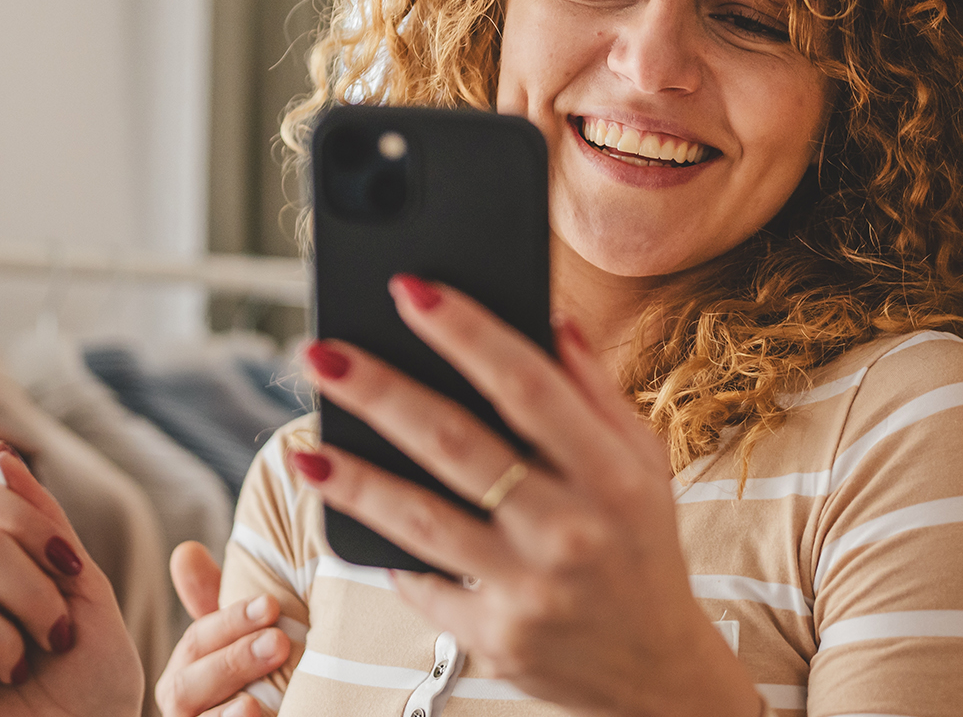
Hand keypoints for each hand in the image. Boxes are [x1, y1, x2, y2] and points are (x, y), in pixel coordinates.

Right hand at [0, 445, 147, 716]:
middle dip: (33, 593)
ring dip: (6, 640)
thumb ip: (46, 529)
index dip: (23, 518)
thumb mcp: (86, 595)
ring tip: (23, 672)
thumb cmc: (92, 686)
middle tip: (57, 637)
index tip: (68, 563)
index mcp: (0, 567)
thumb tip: (0, 457)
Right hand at [156, 542, 290, 716]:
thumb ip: (217, 603)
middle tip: (279, 643)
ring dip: (229, 712)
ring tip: (256, 701)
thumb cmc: (261, 675)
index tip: (271, 604)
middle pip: (187, 687)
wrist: (279, 712)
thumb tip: (185, 550)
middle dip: (232, 662)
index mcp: (187, 673)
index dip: (230, 622)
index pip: (197, 642)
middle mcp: (185, 708)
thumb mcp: (243, 638)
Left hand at [292, 276, 758, 716]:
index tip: (411, 290)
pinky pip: (421, 584)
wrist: (657, 671)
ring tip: (305, 447)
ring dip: (353, 479)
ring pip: (420, 520)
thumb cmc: (641, 547)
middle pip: (457, 445)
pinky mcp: (493, 638)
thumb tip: (549, 315)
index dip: (467, 332)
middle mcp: (570, 530)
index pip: (529, 386)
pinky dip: (383, 549)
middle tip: (322, 355)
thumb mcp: (644, 466)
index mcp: (613, 475)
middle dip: (381, 392)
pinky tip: (347, 515)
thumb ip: (596, 391)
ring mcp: (528, 589)